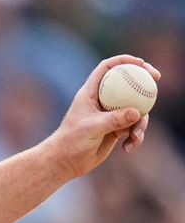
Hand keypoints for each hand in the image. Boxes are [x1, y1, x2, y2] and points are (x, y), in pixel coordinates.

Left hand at [48, 54, 159, 177]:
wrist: (66, 162)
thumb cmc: (71, 141)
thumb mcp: (92, 128)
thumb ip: (115, 120)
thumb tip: (138, 112)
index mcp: (90, 92)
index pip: (107, 69)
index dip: (124, 60)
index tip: (141, 62)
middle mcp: (102, 100)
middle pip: (126, 83)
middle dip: (143, 78)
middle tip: (156, 78)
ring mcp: (110, 114)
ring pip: (135, 108)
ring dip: (140, 122)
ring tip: (134, 137)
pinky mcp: (116, 129)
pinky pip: (134, 127)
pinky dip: (135, 137)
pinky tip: (127, 148)